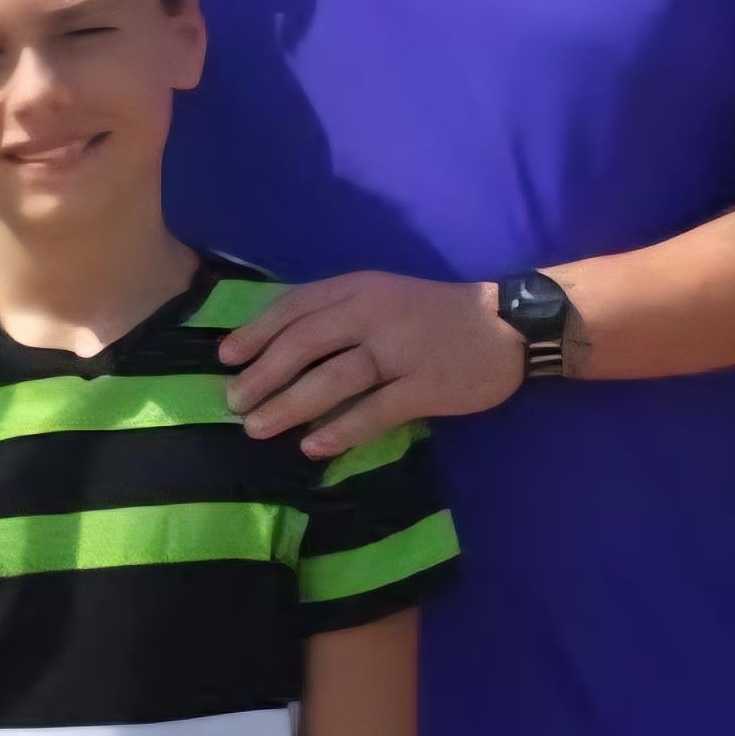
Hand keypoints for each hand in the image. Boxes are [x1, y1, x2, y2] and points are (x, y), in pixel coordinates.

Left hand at [221, 272, 522, 459]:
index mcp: (360, 288)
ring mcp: (402, 350)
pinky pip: (375, 411)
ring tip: (257, 428)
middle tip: (233, 403)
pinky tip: (313, 447)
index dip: (256, 331)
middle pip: (305, 342)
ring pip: (334, 377)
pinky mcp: (427, 386)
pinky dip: (341, 429)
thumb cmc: (434, 313)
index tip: (225, 358)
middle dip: (263, 373)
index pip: (296, 306)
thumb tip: (277, 344)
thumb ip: (338, 311)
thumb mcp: (384, 294)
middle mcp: (376, 314)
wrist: (509, 324)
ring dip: (290, 404)